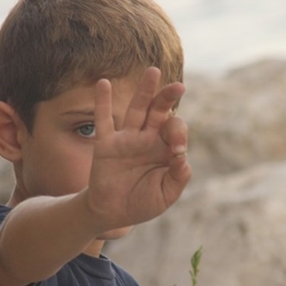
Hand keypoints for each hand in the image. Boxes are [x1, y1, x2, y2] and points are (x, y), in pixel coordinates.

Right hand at [86, 67, 191, 233]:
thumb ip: (178, 178)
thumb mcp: (166, 195)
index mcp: (164, 149)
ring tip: (153, 72)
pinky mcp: (106, 145)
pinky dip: (102, 102)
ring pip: (137, 110)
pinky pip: (103, 120)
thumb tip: (183, 159)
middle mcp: (147, 139)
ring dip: (145, 91)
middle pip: (159, 111)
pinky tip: (103, 83)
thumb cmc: (142, 203)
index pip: (175, 130)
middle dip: (168, 98)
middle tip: (179, 87)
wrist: (112, 213)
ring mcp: (126, 139)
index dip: (179, 134)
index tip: (177, 150)